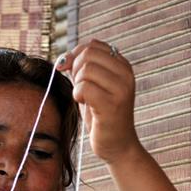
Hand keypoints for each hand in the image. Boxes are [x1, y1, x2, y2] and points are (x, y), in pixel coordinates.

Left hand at [57, 40, 139, 163]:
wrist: (118, 145)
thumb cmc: (102, 116)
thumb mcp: (93, 86)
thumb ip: (82, 68)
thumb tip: (64, 59)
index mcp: (123, 66)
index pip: (93, 45)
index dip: (76, 55)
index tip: (73, 72)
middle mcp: (126, 74)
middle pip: (88, 53)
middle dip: (76, 69)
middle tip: (81, 89)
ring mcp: (121, 88)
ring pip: (86, 69)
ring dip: (77, 84)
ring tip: (85, 98)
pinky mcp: (113, 104)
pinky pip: (84, 87)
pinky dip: (77, 95)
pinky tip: (84, 104)